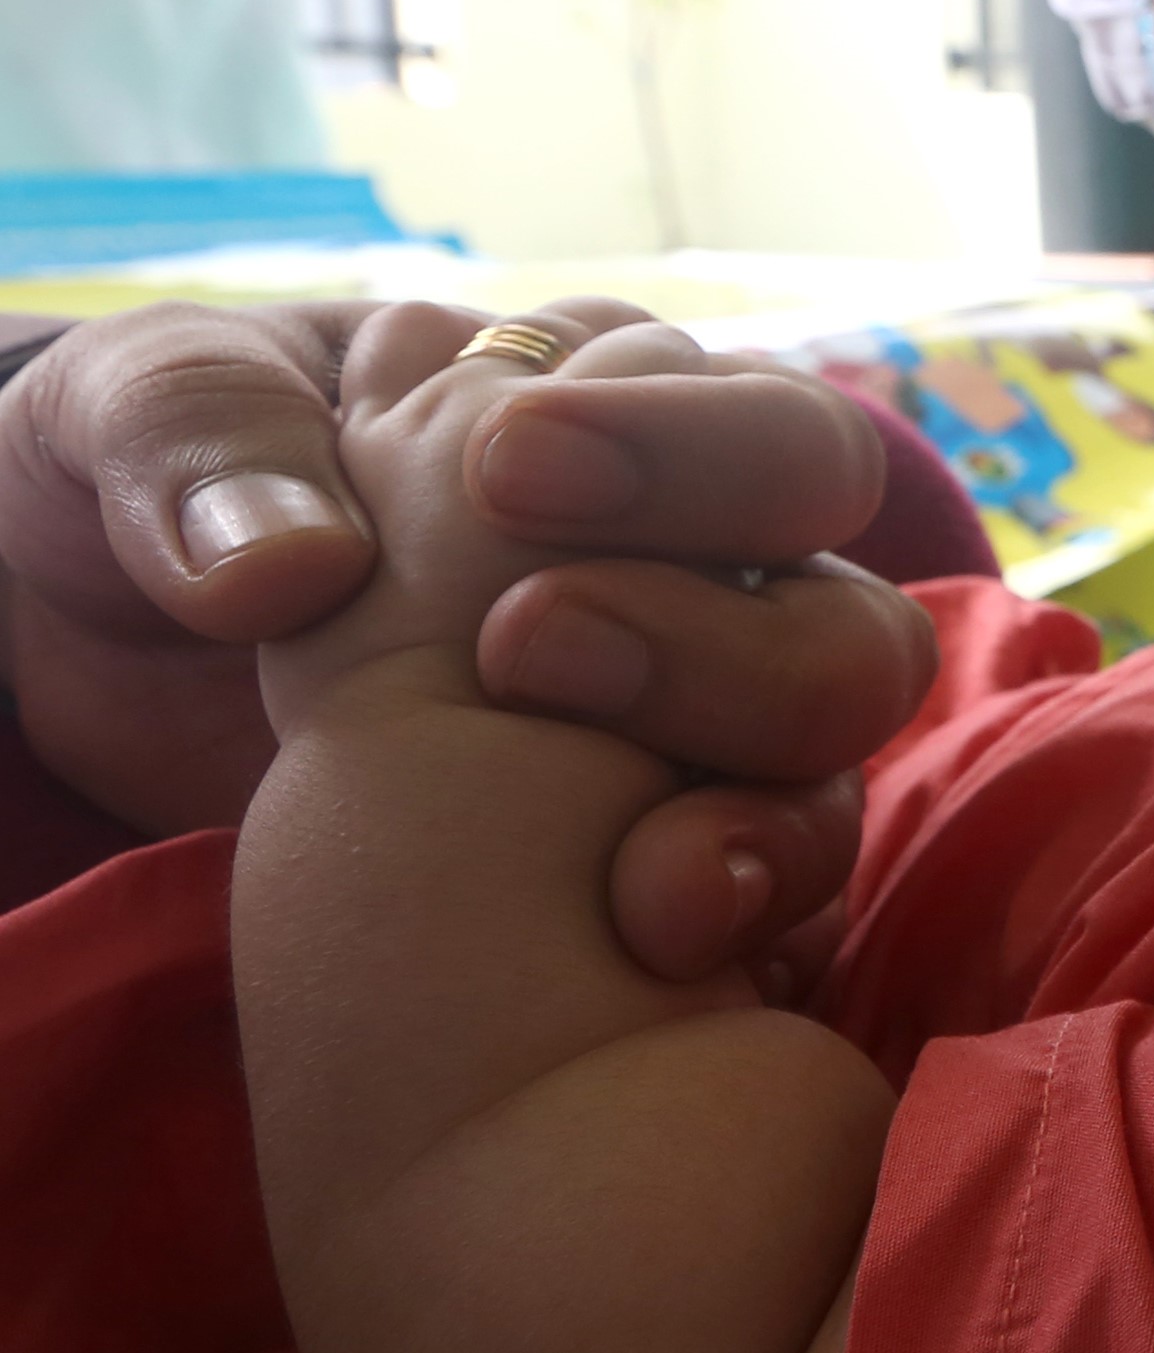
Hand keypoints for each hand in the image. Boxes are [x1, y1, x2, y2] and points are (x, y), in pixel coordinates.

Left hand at [1, 302, 930, 978]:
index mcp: (620, 421)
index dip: (679, 449)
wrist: (107, 661)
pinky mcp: (678, 855)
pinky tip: (653, 936)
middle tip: (524, 652)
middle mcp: (703, 570)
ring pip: (832, 755)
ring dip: (755, 797)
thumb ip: (205, 442)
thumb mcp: (130, 416)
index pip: (768, 425)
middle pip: (848, 608)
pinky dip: (744, 909)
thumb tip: (293, 565)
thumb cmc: (161, 494)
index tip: (509, 478)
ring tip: (628, 869)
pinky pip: (783, 894)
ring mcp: (702, 728)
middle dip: (720, 641)